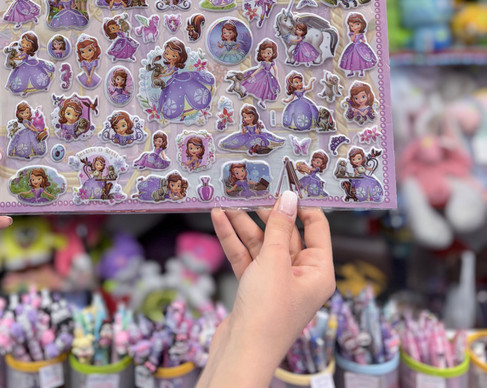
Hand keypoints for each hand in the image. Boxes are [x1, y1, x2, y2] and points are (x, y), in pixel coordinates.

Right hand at [198, 192, 334, 387]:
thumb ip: (280, 226)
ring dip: (243, 223)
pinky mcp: (255, 287)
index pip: (316, 227)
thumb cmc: (267, 315)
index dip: (301, 205)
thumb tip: (288, 197)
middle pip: (285, 233)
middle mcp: (300, 275)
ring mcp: (276, 281)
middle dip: (264, 212)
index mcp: (318, 271)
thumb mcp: (274, 262)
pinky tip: (219, 220)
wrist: (240, 353)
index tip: (285, 184)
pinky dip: (233, 239)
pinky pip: (246, 256)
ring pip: (262, 243)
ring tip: (227, 202)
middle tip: (250, 190)